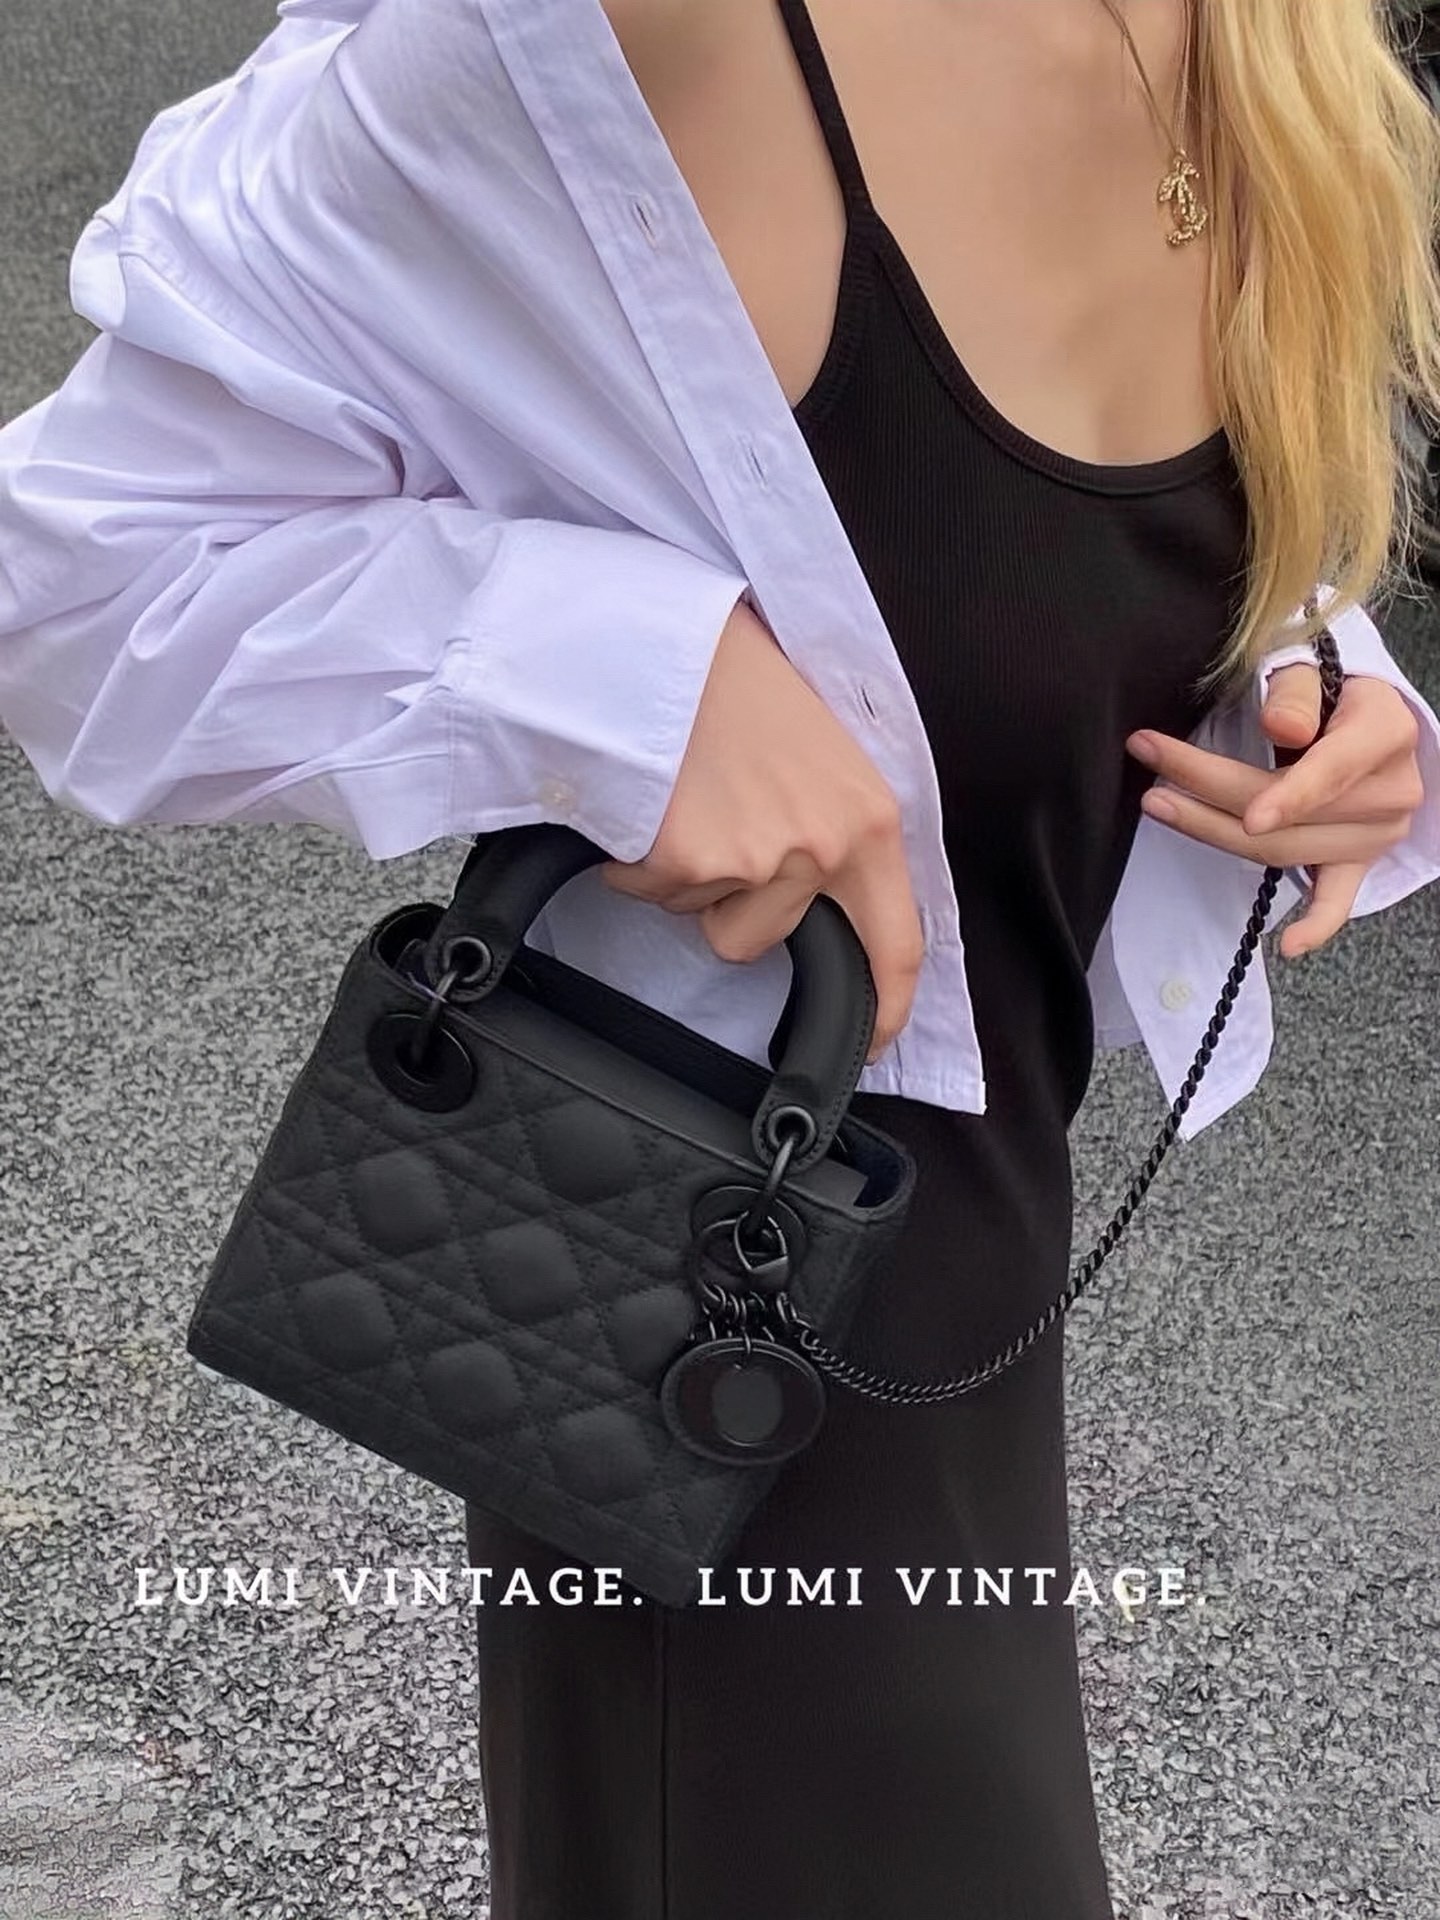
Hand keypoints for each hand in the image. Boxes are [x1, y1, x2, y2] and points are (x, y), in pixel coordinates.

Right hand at [600, 598, 923, 1062]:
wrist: (658, 634)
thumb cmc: (736, 678)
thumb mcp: (820, 751)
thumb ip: (834, 828)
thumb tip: (821, 902)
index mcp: (868, 820)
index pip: (897, 941)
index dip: (887, 1006)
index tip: (876, 1040)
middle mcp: (818, 848)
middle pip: (759, 940)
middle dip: (725, 905)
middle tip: (713, 822)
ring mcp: (750, 859)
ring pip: (699, 915)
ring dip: (680, 874)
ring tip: (681, 795)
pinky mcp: (682, 861)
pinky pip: (646, 890)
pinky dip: (633, 855)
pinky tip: (647, 794)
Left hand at [1126, 664, 1424, 958]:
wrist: (1356, 714)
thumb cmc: (1326, 688)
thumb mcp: (1312, 668)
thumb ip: (1296, 692)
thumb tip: (1282, 730)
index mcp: (1385, 734)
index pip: (1333, 770)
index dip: (1290, 794)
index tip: (1246, 811)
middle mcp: (1391, 791)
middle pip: (1292, 815)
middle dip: (1212, 796)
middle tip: (1151, 774)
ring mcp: (1376, 835)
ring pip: (1286, 851)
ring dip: (1217, 834)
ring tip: (1160, 804)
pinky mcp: (1357, 862)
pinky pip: (1338, 901)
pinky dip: (1316, 925)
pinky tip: (1290, 946)